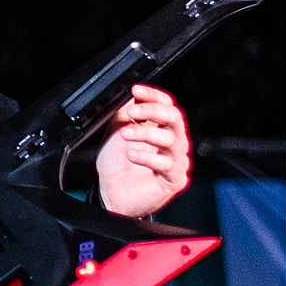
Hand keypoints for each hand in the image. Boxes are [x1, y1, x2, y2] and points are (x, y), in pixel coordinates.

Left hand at [95, 84, 190, 218]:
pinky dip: (148, 157)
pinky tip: (132, 155)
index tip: (136, 90)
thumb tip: (130, 96)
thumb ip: (123, 115)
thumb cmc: (116, 166)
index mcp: (161, 129)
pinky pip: (167, 164)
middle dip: (153, 110)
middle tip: (133, 111)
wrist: (110, 195)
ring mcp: (175, 160)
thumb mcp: (115, 133)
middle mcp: (172, 143)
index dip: (153, 96)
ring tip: (126, 135)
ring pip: (171, 139)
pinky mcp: (174, 179)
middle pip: (174, 118)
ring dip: (146, 133)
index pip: (166, 105)